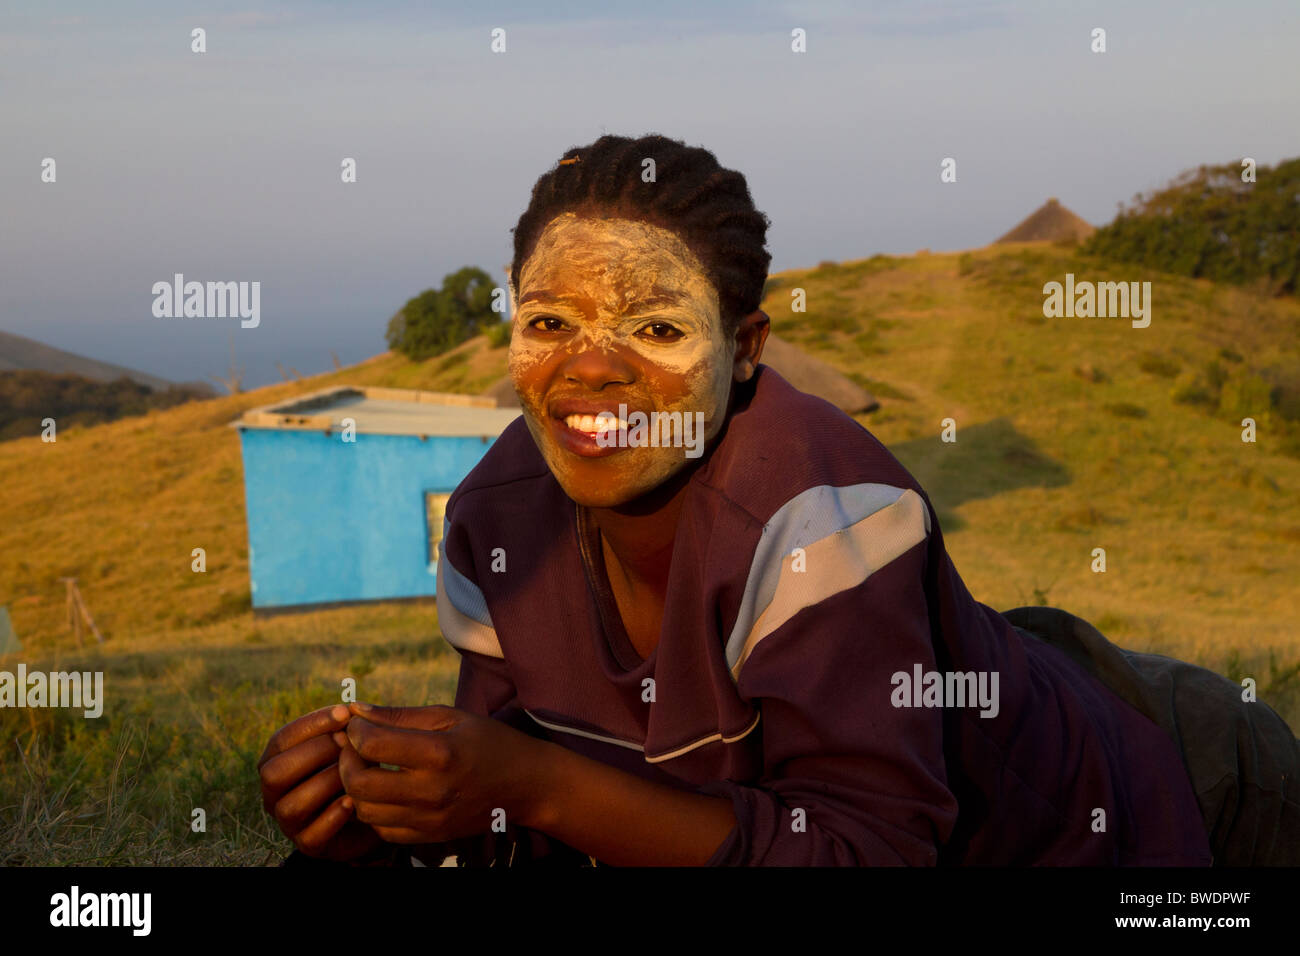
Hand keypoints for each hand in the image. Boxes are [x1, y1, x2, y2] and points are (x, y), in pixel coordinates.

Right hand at [257, 704, 383, 860]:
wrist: (373, 811)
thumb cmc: (356, 768)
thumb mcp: (351, 743)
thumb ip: (348, 727)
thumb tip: (355, 709)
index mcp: (277, 761)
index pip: (281, 739)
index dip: (311, 724)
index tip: (345, 712)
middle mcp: (275, 793)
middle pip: (273, 773)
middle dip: (314, 753)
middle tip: (348, 742)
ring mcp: (289, 821)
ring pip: (290, 806)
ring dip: (325, 783)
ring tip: (354, 771)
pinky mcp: (308, 845)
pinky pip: (311, 835)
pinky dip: (332, 817)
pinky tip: (354, 801)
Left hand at [337, 702, 549, 844]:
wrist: (527, 784)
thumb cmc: (489, 741)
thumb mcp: (450, 717)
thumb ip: (400, 715)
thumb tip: (355, 709)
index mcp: (440, 752)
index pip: (372, 743)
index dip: (355, 730)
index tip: (358, 722)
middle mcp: (433, 790)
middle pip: (359, 782)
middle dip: (346, 760)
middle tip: (354, 746)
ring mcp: (431, 818)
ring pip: (365, 810)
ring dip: (356, 787)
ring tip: (368, 767)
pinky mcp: (431, 836)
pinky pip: (382, 830)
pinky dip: (374, 811)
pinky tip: (384, 791)